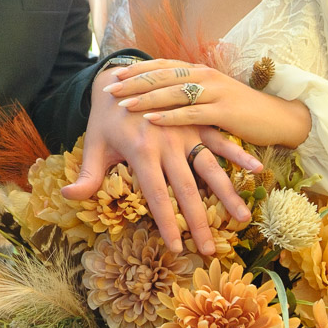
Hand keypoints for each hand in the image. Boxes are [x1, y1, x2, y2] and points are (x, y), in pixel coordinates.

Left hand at [63, 67, 259, 256]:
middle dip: (199, 223)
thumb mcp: (93, 144)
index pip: (156, 196)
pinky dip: (239, 155)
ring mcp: (187, 131)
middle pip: (187, 190)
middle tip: (210, 252)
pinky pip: (221, 141)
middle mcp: (168, 143)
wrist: (121, 75)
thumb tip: (69, 196)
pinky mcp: (199, 121)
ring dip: (227, 195)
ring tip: (242, 219)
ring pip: (210, 168)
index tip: (176, 248)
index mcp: (142, 151)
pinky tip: (257, 171)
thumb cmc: (106, 116)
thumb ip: (87, 174)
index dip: (167, 223)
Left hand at [106, 59, 311, 148]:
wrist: (277, 118)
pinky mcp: (224, 111)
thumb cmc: (241, 111)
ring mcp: (215, 91)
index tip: (113, 75)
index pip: (162, 66)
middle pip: (163, 76)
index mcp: (200, 71)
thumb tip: (159, 98)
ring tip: (123, 105)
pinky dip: (169, 116)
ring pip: (173, 92)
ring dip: (146, 98)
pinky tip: (150, 121)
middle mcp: (205, 76)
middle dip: (134, 83)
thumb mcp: (212, 98)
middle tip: (109, 89)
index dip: (137, 70)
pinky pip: (191, 113)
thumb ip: (188, 94)